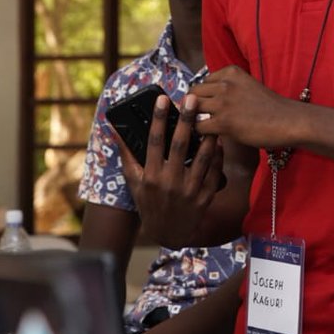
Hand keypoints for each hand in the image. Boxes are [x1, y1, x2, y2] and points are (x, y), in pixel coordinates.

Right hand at [117, 92, 225, 246]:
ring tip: (211, 116)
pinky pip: (214, 172)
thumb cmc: (149, 204)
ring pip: (202, 157)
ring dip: (208, 135)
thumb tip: (113, 130)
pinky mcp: (205, 197)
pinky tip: (219, 141)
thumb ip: (126, 155)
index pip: (155, 141)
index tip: (163, 99)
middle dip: (186, 120)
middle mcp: (170, 182)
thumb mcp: (133, 182)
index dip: (159, 119)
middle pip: (180, 145)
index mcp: (151, 176)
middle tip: (192, 98)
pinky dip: (218, 156)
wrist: (169, 234)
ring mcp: (190, 191)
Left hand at [193, 65, 303, 148]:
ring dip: (195, 118)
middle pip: (193, 92)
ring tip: (203, 127)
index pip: (203, 81)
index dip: (203, 96)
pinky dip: (200, 132)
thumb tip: (208, 99)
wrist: (288, 121)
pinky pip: (198, 126)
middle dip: (194, 106)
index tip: (208, 107)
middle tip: (200, 118)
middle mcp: (225, 83)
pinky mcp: (224, 122)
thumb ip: (229, 88)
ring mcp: (223, 102)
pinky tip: (210, 136)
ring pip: (192, 108)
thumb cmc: (271, 108)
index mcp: (231, 72)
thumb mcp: (247, 86)